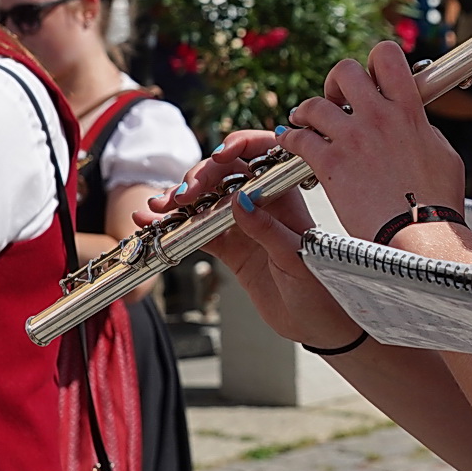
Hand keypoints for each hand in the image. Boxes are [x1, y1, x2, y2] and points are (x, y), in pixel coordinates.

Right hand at [142, 131, 359, 348]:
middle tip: (183, 196)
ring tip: (159, 206)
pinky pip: (198, 229)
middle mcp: (264, 203)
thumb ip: (268, 229)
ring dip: (180, 198)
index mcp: (289, 196)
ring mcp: (243, 224)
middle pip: (228, 172)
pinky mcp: (230, 247)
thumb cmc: (320, 289)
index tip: (220, 154)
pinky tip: (151, 221)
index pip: (266, 154)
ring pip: (207, 198)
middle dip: (201, 176)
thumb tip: (240, 200)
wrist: (316, 325)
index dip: (243, 145)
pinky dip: (175, 225)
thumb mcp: (296, 258)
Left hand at [279, 42, 465, 240]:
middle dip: (335, 83)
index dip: (374, 61)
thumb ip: (425, 133)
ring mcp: (352, 139)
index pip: (387, 57)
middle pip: (344, 71)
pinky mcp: (330, 164)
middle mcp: (378, 117)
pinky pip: (298, 138)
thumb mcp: (445, 156)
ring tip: (304, 121)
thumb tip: (416, 127)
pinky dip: (290, 139)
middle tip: (335, 100)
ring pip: (313, 104)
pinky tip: (291, 144)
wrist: (420, 234)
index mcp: (409, 111)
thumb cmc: (438, 203)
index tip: (370, 80)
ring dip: (306, 111)